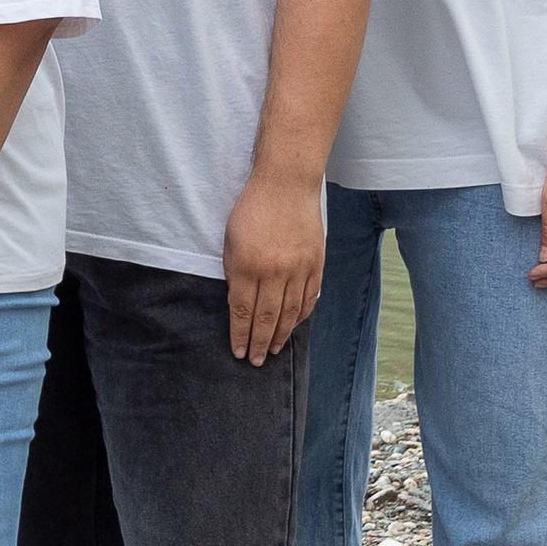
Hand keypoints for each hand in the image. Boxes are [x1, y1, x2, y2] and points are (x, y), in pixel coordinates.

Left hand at [222, 166, 326, 365]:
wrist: (287, 184)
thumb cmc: (252, 209)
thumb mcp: (230, 240)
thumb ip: (234, 273)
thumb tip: (239, 303)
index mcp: (248, 266)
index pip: (243, 311)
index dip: (241, 335)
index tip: (239, 352)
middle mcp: (275, 272)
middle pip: (267, 318)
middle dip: (260, 343)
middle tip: (256, 361)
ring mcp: (299, 269)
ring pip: (290, 313)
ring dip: (281, 335)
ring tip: (274, 350)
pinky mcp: (316, 264)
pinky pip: (309, 299)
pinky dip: (301, 316)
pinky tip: (293, 326)